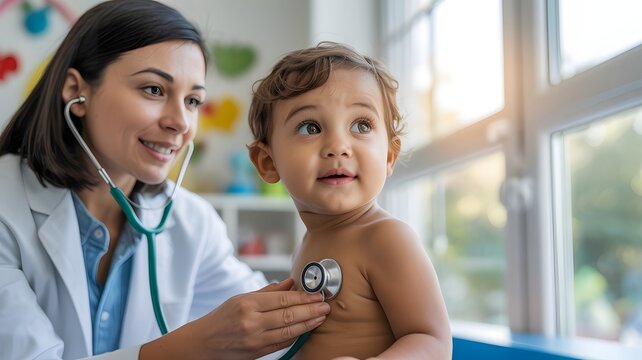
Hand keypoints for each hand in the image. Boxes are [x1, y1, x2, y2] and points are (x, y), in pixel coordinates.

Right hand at [141, 278, 329, 359]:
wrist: (202, 344)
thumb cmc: (221, 318)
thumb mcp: (240, 298)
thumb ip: (267, 291)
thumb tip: (290, 282)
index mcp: (246, 304)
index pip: (281, 299)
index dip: (302, 296)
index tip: (317, 293)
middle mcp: (251, 322)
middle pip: (288, 315)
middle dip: (310, 309)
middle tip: (325, 305)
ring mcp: (254, 340)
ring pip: (288, 331)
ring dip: (308, 323)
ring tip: (322, 316)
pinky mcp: (257, 353)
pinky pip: (281, 344)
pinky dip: (296, 335)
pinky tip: (307, 328)